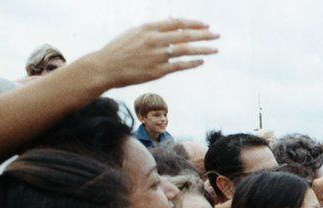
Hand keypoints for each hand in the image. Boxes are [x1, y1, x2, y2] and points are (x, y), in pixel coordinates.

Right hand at [81, 18, 218, 87]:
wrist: (105, 68)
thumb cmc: (119, 49)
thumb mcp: (135, 32)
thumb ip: (155, 27)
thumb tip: (172, 20)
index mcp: (148, 28)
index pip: (177, 23)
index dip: (193, 23)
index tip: (205, 25)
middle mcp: (154, 40)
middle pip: (185, 35)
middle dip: (203, 35)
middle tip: (217, 35)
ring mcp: (156, 56)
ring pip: (185, 50)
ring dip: (203, 49)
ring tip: (215, 48)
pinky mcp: (157, 71)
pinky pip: (179, 66)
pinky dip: (192, 63)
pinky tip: (202, 61)